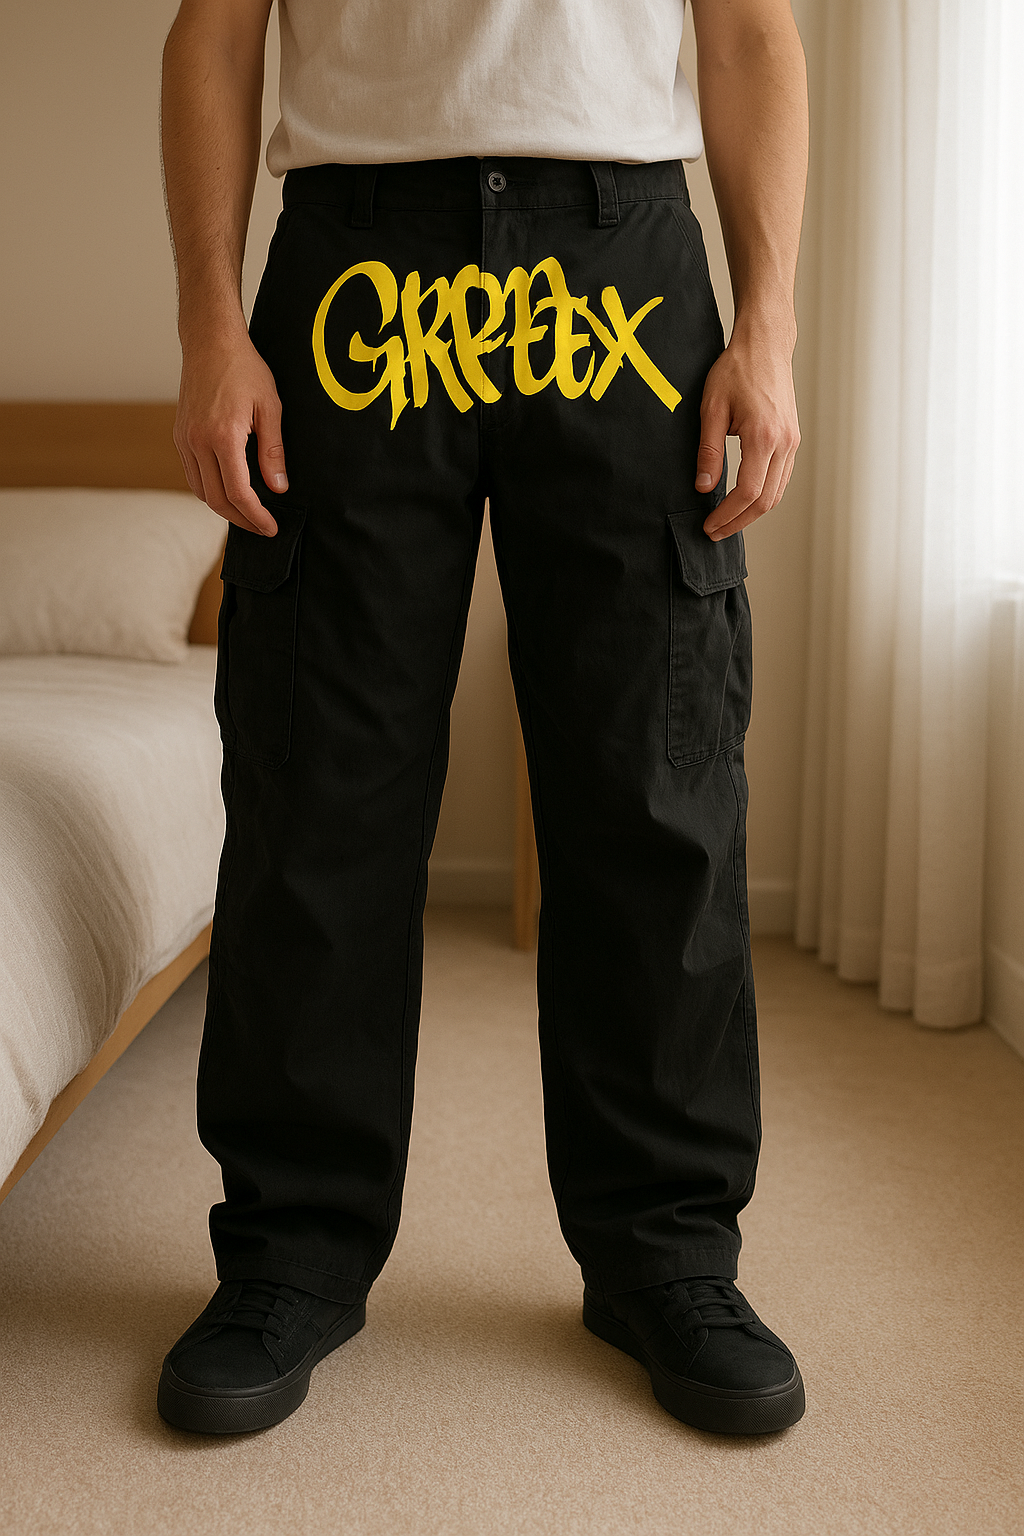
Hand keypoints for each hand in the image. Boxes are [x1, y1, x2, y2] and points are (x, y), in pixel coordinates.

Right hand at [174, 332, 286, 535]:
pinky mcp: (179, 435)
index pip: (238, 493)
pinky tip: (227, 491)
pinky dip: (209, 490)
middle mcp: (197, 442)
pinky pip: (192, 475)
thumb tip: (278, 488)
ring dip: (223, 508)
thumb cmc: (244, 369)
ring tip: (247, 513)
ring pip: (200, 491)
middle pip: (217, 500)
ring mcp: (184, 439)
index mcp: (222, 436)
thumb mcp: (270, 407)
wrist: (210, 342)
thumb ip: (273, 451)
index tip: (271, 528)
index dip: (256, 516)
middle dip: (241, 520)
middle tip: (262, 528)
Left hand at [694, 325, 799, 541]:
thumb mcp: (711, 409)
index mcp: (764, 436)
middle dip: (739, 522)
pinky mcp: (792, 439)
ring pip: (777, 493)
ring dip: (752, 513)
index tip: (709, 525)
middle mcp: (784, 442)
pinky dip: (763, 496)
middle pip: (766, 500)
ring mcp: (792, 442)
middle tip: (714, 532)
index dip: (727, 515)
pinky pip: (781, 479)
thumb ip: (708, 451)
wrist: (765, 346)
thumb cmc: (736, 370)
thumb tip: (703, 487)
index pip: (748, 491)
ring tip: (726, 522)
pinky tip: (743, 501)